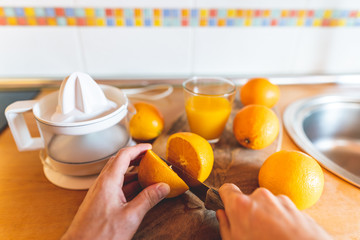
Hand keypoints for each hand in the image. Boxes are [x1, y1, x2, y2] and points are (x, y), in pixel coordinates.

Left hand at [62, 144, 169, 239]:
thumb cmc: (99, 235)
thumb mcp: (130, 216)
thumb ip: (148, 199)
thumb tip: (162, 187)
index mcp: (108, 182)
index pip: (123, 155)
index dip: (138, 149)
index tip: (149, 148)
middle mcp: (102, 184)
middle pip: (119, 162)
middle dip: (135, 157)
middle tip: (149, 157)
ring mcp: (99, 192)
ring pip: (117, 174)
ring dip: (132, 171)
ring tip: (147, 174)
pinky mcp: (100, 201)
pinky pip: (115, 185)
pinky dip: (128, 183)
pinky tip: (137, 190)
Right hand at [217, 183, 331, 239]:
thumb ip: (225, 226)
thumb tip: (222, 215)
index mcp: (241, 204)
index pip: (226, 189)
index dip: (224, 197)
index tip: (225, 205)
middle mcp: (260, 196)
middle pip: (248, 200)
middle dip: (249, 213)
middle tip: (252, 232)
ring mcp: (280, 200)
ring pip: (267, 206)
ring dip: (267, 218)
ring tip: (271, 237)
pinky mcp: (296, 207)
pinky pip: (282, 211)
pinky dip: (282, 222)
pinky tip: (283, 237)